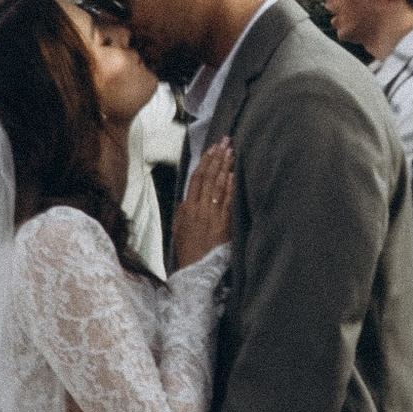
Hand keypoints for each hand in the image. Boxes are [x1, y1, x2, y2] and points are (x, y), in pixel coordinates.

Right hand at [172, 140, 234, 268]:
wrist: (194, 269)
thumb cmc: (187, 251)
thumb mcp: (178, 228)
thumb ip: (183, 211)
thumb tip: (187, 199)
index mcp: (186, 207)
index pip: (196, 178)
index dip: (204, 162)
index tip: (211, 149)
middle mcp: (197, 208)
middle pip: (207, 177)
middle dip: (216, 158)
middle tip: (225, 142)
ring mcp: (210, 215)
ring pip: (217, 185)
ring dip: (225, 167)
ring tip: (231, 152)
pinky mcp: (222, 224)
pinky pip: (227, 201)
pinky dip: (230, 187)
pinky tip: (234, 174)